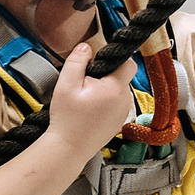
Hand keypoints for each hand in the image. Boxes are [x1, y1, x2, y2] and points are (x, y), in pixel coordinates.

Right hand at [42, 41, 138, 155]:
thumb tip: (86, 47)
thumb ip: (77, 61)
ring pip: (117, 91)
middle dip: (105, 76)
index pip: (128, 63)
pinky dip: (104, 104)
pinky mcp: (118, 122)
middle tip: (84, 86)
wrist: (69, 148)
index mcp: (115, 88)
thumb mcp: (66, 84)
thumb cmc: (67, 119)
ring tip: (85, 101)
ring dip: (105, 91)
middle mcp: (124, 100)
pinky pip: (115, 105)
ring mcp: (123, 113)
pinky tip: (89, 111)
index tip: (100, 62)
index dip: (116, 58)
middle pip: (120, 77)